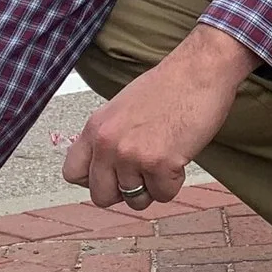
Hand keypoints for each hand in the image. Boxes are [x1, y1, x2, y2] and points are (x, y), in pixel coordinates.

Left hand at [63, 24, 255, 209]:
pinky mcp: (160, 164)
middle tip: (142, 174)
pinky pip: (164, 195)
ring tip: (164, 159)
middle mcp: (107, 143)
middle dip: (124, 193)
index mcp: (95, 127)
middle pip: (101, 197)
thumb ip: (109, 137)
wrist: (199, 71)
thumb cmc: (168, 85)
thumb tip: (107, 168)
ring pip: (136, 201)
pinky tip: (179, 157)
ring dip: (153, 186)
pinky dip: (175, 182)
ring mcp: (132, 155)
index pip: (72, 173)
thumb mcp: (121, 109)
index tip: (112, 173)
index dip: (95, 179)